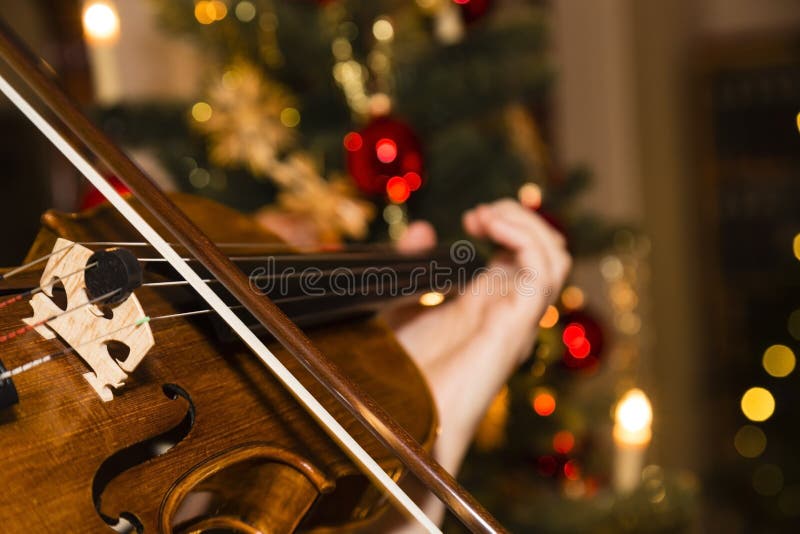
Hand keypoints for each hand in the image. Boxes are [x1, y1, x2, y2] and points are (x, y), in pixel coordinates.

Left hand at [380, 199, 570, 529]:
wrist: (398, 417)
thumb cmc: (397, 374)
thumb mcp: (399, 301)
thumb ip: (412, 263)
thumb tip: (423, 229)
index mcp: (487, 302)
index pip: (522, 253)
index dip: (505, 223)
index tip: (469, 218)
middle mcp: (509, 309)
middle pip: (547, 250)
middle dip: (518, 217)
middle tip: (477, 216)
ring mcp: (516, 318)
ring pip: (555, 256)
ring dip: (524, 223)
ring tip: (485, 218)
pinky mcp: (514, 326)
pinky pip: (543, 272)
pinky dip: (524, 238)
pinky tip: (490, 229)